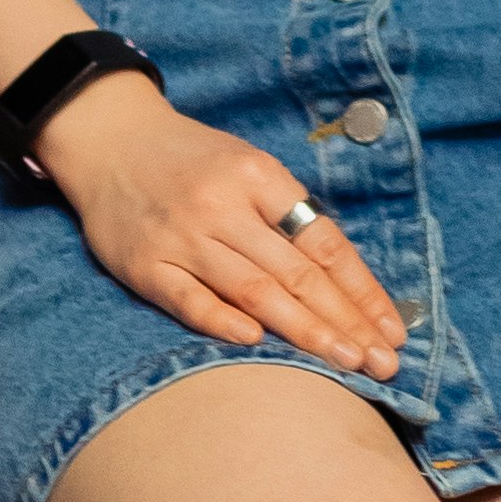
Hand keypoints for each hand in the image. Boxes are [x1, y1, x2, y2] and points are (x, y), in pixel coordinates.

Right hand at [29, 75, 405, 373]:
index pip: (323, 242)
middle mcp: (223, 206)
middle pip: (296, 273)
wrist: (109, 139)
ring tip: (345, 363)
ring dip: (304, 332)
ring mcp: (181, 237)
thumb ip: (286, 214)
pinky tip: (258, 343)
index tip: (391, 329)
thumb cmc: (191, 159)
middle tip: (382, 362)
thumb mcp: (247, 164)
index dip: (361, 290)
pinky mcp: (142, 264)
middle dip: (346, 322)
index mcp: (258, 176)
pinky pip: (188, 300)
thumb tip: (343, 279)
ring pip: (253, 291)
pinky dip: (222, 321)